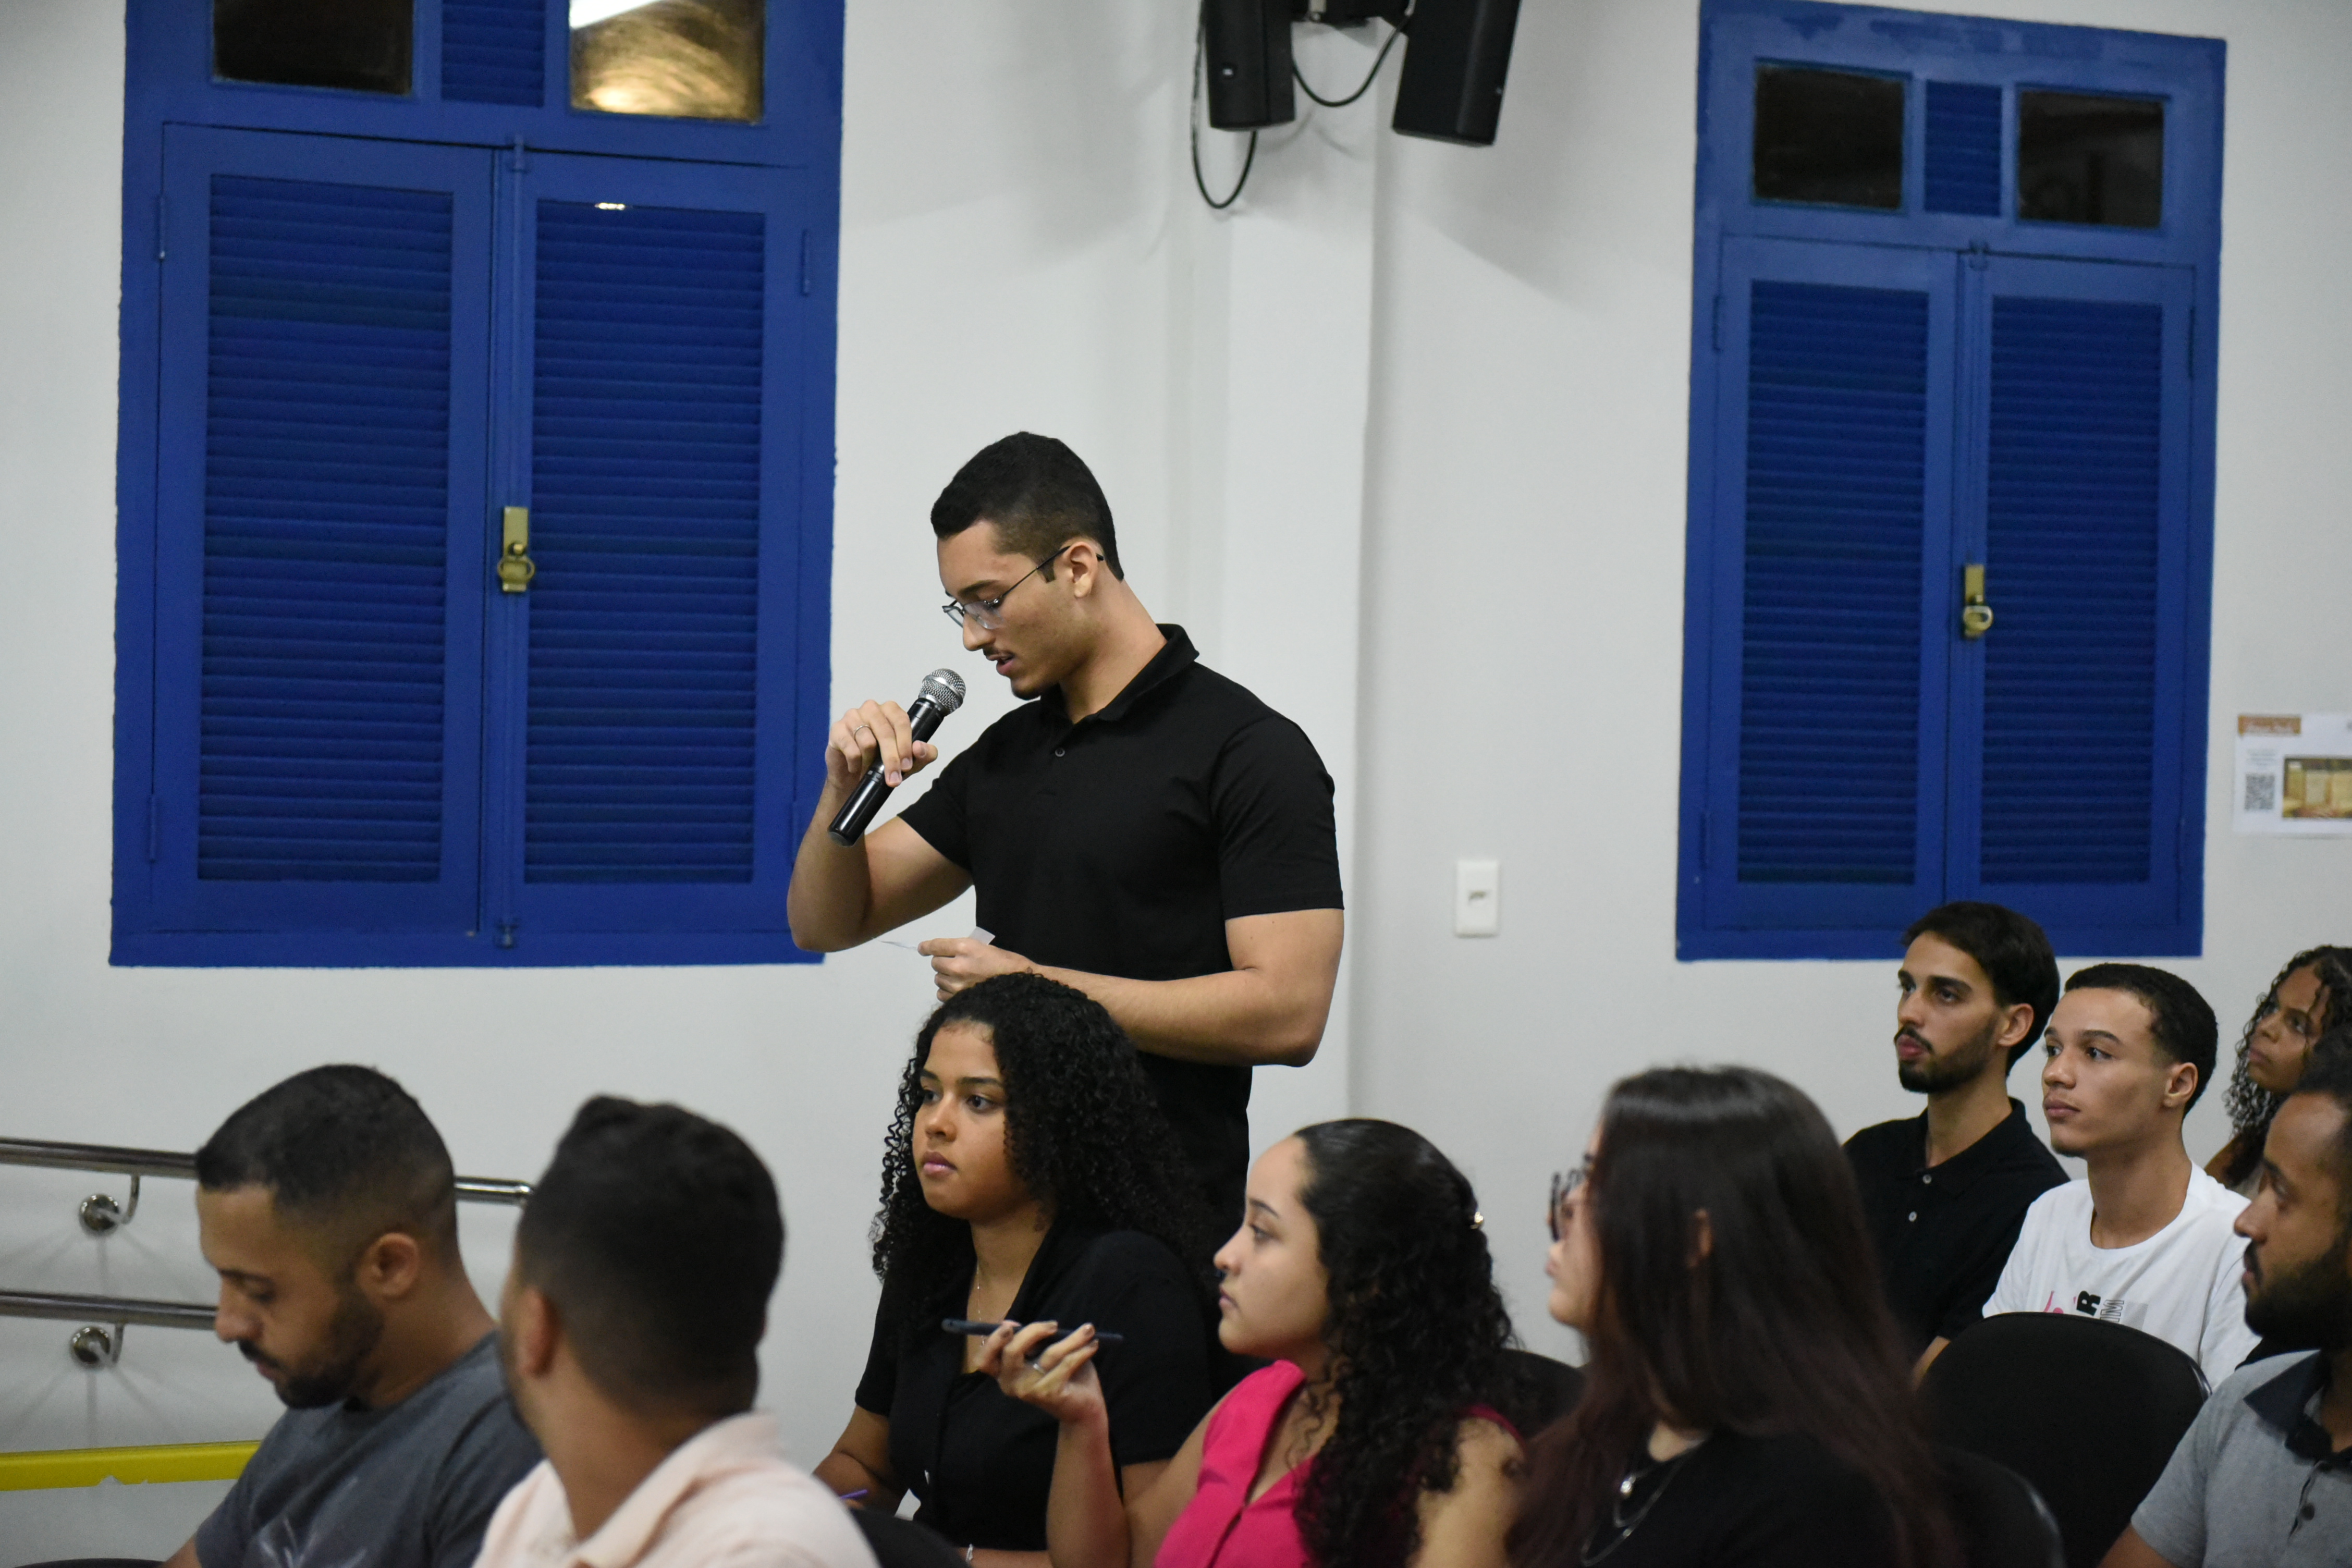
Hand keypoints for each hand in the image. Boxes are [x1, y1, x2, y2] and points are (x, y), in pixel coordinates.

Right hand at [826, 700, 938, 794]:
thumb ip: (923, 755)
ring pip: (867, 742)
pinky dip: (856, 764)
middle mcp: (871, 708)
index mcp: (891, 710)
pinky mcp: (837, 729)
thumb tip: (920, 748)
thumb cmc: (881, 763)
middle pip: (885, 733)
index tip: (906, 765)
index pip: (901, 721)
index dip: (905, 744)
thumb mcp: (908, 763)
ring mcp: (852, 716)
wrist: (852, 777)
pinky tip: (856, 767)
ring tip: (869, 769)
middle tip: (894, 779)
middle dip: (891, 759)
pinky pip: (851, 749)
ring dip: (871, 763)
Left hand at [919, 936, 1035, 998]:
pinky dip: (947, 992)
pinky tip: (959, 991)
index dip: (927, 947)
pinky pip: (941, 995)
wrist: (1021, 987)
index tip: (922, 948)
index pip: (936, 946)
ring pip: (938, 979)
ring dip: (945, 978)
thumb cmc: (1007, 964)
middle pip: (935, 963)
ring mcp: (957, 985)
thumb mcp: (986, 948)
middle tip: (954, 965)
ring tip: (960, 979)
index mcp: (965, 948)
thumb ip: (965, 950)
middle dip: (942, 963)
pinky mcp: (958, 1000)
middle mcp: (958, 965)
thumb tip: (947, 953)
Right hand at [978, 1320, 1105, 1426]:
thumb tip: (1009, 1322)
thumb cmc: (1060, 1376)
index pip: (984, 1361)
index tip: (1010, 1326)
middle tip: (1054, 1325)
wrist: (1083, 1408)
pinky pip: (1067, 1363)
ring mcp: (1030, 1390)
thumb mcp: (1041, 1354)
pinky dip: (1082, 1350)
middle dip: (1033, 1331)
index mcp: (1004, 1374)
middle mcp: (1011, 1385)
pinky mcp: (1050, 1393)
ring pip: (1049, 1353)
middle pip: (1011, 1351)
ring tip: (1088, 1330)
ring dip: (1072, 1338)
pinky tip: (1093, 1345)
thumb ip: (1026, 1340)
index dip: (992, 1341)